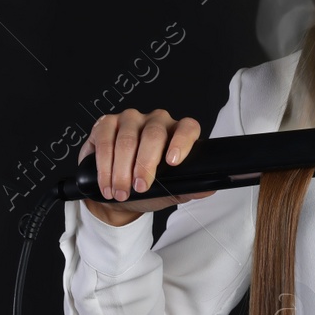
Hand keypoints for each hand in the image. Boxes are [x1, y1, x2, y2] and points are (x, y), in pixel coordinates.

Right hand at [76, 109, 216, 226]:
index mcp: (178, 132)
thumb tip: (208, 188)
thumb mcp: (172, 191)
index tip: (172, 162)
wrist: (119, 194)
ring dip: (121, 170)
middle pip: (154, 134)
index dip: (181, 142)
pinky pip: (105, 140)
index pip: (187, 128)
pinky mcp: (107, 123)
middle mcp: (157, 121)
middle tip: (140, 187)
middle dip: (145, 164)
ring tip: (121, 191)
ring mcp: (132, 119)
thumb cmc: (149, 188)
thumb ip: (190, 188)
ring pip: (127, 140)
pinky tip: (107, 182)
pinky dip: (105, 165)